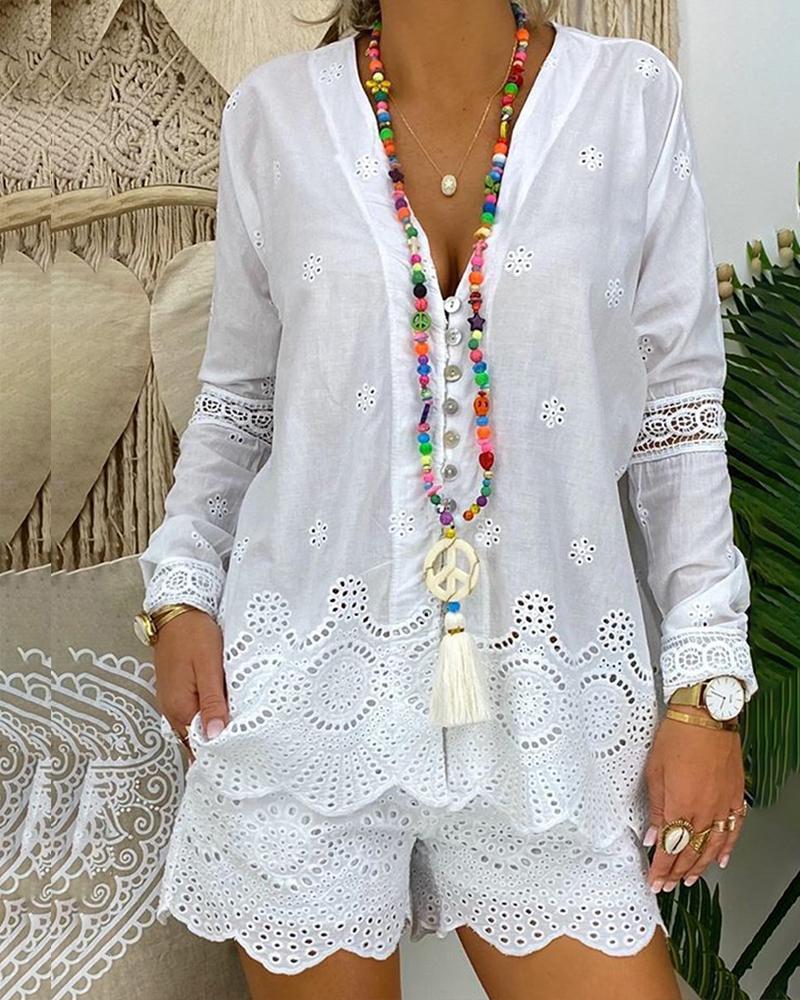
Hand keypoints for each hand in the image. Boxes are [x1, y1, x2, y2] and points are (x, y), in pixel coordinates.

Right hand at [153, 608, 228, 755]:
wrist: (176, 612)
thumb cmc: (193, 635)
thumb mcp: (208, 667)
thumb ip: (212, 702)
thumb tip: (214, 736)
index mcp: (179, 707)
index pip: (200, 743)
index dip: (220, 750)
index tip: (242, 754)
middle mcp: (171, 709)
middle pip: (196, 738)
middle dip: (218, 743)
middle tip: (246, 746)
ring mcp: (172, 700)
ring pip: (194, 725)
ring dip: (213, 728)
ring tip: (239, 731)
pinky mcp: (176, 690)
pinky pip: (192, 711)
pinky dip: (207, 714)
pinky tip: (223, 710)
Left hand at [643, 704, 745, 891]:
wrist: (706, 716)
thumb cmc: (678, 736)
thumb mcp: (655, 772)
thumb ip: (656, 808)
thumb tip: (652, 835)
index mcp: (681, 806)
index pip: (670, 848)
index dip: (661, 868)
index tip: (654, 881)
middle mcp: (705, 811)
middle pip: (691, 851)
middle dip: (677, 872)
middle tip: (668, 885)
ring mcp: (723, 806)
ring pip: (712, 846)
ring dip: (700, 866)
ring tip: (689, 879)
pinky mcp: (735, 797)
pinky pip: (733, 830)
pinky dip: (727, 848)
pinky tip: (720, 859)